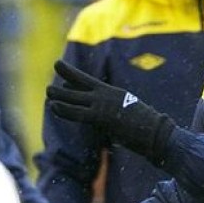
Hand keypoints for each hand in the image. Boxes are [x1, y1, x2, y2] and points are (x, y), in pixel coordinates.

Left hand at [46, 60, 175, 164]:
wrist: (155, 132)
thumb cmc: (145, 126)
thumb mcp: (127, 113)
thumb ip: (112, 111)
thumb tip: (101, 117)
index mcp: (113, 93)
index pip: (89, 82)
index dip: (74, 77)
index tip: (62, 73)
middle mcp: (106, 95)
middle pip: (81, 83)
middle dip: (67, 77)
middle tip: (54, 71)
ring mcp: (103, 104)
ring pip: (76, 97)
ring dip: (60, 94)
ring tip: (48, 91)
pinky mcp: (101, 116)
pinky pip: (77, 113)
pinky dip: (64, 109)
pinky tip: (53, 106)